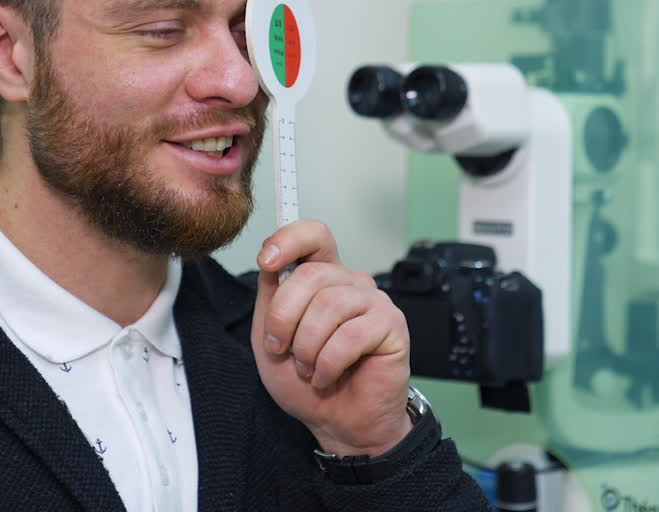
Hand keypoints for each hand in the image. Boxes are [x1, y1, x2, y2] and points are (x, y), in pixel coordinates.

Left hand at [251, 220, 412, 457]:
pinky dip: (328, 363)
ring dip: (307, 347)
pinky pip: (351, 335)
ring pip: (329, 306)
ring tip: (307, 368)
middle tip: (281, 349)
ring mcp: (374, 302)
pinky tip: (327, 376)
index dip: (289, 240)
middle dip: (285, 317)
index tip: (266, 262)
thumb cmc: (306, 380)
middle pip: (311, 274)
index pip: (314, 235)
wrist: (336, 422)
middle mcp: (350, 283)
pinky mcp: (392, 326)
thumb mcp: (270, 336)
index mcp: (323, 278)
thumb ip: (271, 297)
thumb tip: (271, 262)